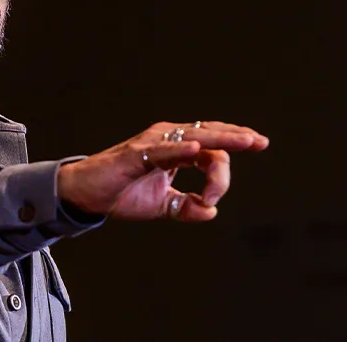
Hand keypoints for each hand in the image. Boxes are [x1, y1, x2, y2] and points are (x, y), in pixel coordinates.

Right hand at [57, 121, 268, 220]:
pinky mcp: (135, 155)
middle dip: (237, 138)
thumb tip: (211, 212)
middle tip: (260, 142)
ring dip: (220, 140)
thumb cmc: (121, 194)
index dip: (221, 175)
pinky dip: (180, 149)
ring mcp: (151, 144)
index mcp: (174, 148)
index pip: (211, 151)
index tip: (211, 201)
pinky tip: (198, 148)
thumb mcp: (161, 205)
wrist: (86, 195)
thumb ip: (186, 207)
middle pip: (209, 135)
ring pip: (193, 137)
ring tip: (245, 141)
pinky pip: (162, 150)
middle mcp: (165, 139)